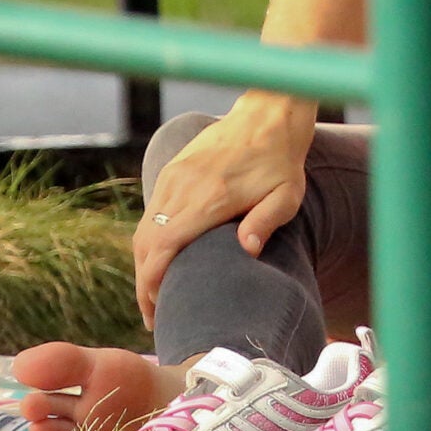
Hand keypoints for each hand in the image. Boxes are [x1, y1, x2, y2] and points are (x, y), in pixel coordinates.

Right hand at [132, 94, 313, 324]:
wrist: (268, 114)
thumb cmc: (282, 160)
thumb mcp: (286, 194)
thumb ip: (265, 222)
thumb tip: (247, 251)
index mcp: (209, 198)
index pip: (164, 247)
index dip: (153, 283)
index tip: (156, 311)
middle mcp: (183, 187)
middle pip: (146, 244)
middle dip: (144, 284)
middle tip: (154, 317)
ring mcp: (174, 176)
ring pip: (144, 229)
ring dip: (144, 264)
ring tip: (154, 295)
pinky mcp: (173, 170)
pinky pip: (151, 212)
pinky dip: (148, 241)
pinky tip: (159, 260)